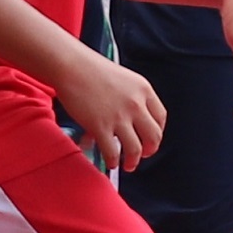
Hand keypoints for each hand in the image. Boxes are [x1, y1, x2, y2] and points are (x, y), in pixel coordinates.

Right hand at [62, 45, 171, 174]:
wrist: (72, 67)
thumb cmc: (92, 69)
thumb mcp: (123, 79)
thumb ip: (129, 98)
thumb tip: (124, 121)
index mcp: (144, 90)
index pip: (160, 117)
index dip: (157, 132)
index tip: (151, 138)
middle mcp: (136, 104)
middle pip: (153, 136)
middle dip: (150, 150)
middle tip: (144, 155)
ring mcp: (119, 117)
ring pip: (136, 149)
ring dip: (133, 161)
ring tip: (128, 165)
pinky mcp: (101, 127)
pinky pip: (112, 151)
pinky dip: (113, 161)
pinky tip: (111, 163)